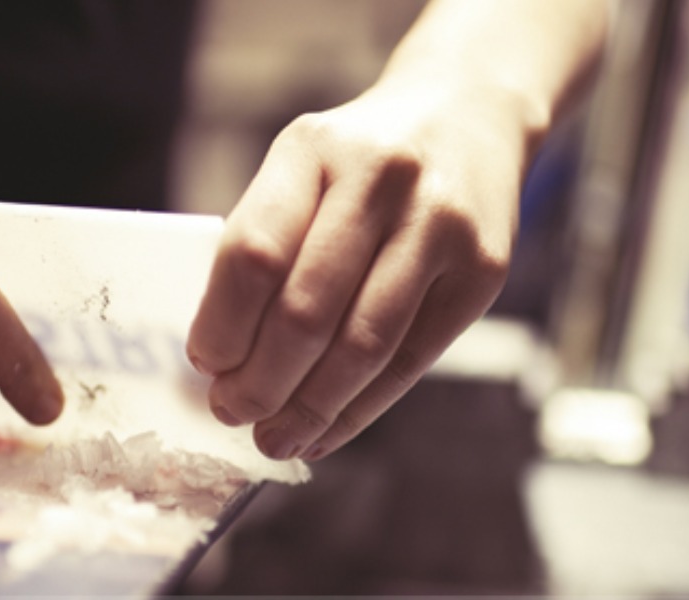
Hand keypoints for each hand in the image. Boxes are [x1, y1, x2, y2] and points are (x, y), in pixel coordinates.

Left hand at [187, 81, 531, 460]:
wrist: (469, 117)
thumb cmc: (361, 160)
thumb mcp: (304, 166)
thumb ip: (267, 241)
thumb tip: (223, 357)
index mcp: (314, 148)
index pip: (253, 254)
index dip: (223, 325)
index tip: (206, 365)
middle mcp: (382, 179)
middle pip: (306, 311)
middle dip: (260, 382)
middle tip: (233, 412)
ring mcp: (440, 225)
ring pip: (361, 346)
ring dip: (308, 408)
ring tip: (275, 437)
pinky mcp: (483, 271)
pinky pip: (411, 360)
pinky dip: (361, 408)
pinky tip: (326, 429)